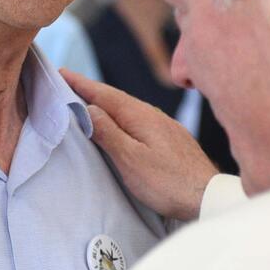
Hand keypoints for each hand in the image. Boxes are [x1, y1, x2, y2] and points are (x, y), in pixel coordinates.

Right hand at [62, 69, 217, 220]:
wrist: (207, 198)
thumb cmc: (168, 183)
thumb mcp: (130, 159)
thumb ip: (108, 132)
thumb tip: (89, 108)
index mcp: (140, 116)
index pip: (104, 94)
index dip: (81, 83)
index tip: (61, 72)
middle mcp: (153, 115)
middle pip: (115, 98)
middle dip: (91, 91)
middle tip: (68, 84)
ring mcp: (164, 126)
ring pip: (128, 109)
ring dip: (106, 104)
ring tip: (88, 103)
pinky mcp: (171, 139)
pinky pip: (139, 121)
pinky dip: (122, 118)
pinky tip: (120, 125)